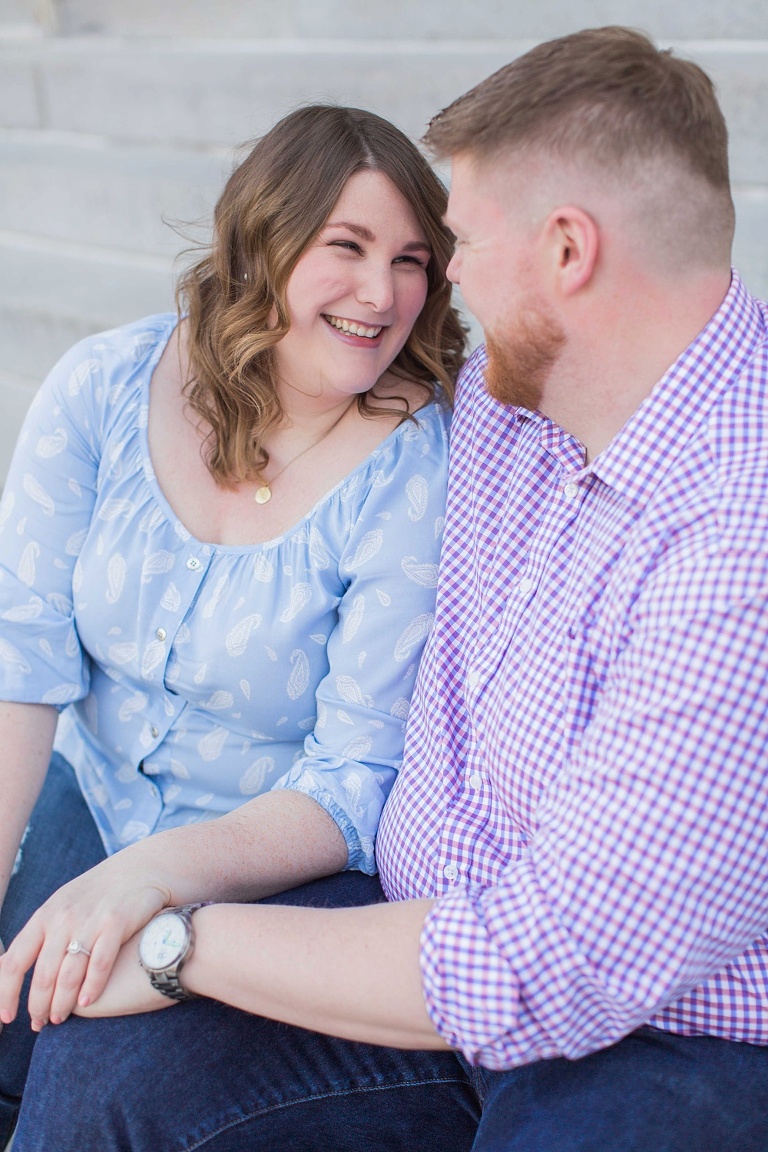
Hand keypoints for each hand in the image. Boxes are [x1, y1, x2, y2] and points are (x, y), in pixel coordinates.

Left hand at [0, 852, 171, 1031]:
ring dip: (61, 1003)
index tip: (8, 1017)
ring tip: (59, 1018)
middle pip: (42, 975)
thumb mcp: (60, 906)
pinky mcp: (116, 923)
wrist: (138, 870)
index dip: (6, 994)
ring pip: (68, 975)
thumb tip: (7, 968)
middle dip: (38, 1006)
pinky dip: (91, 987)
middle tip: (41, 1023)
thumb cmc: (95, 895)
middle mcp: (62, 919)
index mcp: (44, 917)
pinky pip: (99, 964)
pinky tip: (86, 1002)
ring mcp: (89, 921)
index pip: (13, 962)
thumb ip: (40, 935)